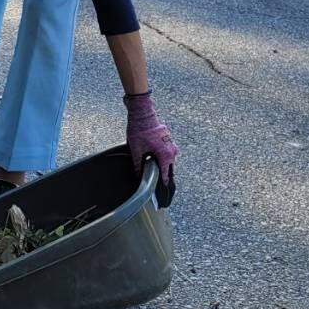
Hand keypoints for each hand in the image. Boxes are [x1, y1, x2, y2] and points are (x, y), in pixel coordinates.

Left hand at [124, 90, 176, 208]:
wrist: (143, 111)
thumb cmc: (140, 128)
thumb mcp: (136, 149)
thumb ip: (138, 165)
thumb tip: (138, 177)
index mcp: (166, 156)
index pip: (167, 177)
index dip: (163, 187)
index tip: (162, 197)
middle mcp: (172, 152)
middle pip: (168, 171)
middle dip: (163, 179)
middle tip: (157, 190)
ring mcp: (171, 145)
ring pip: (168, 162)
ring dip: (162, 168)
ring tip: (153, 176)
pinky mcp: (168, 141)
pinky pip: (166, 155)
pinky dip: (161, 160)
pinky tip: (153, 162)